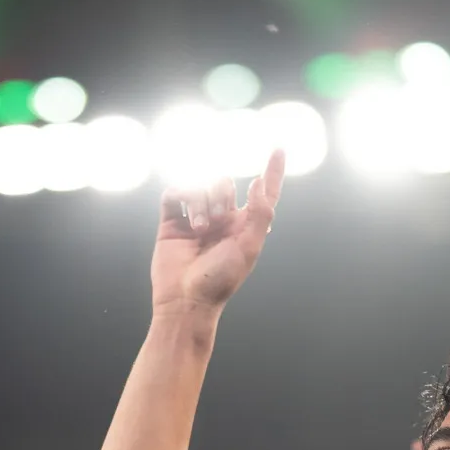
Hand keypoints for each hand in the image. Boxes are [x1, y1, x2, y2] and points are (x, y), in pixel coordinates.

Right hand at [150, 153, 285, 318]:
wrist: (185, 299)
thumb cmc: (220, 280)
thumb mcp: (249, 248)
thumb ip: (260, 213)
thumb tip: (258, 181)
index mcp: (243, 225)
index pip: (262, 193)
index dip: (272, 172)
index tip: (278, 149)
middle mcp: (220, 218)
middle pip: (224, 183)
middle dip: (221, 194)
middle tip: (217, 221)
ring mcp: (195, 218)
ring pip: (199, 185)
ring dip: (201, 202)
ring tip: (199, 229)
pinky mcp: (172, 221)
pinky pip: (175, 192)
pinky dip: (181, 195)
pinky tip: (185, 217)